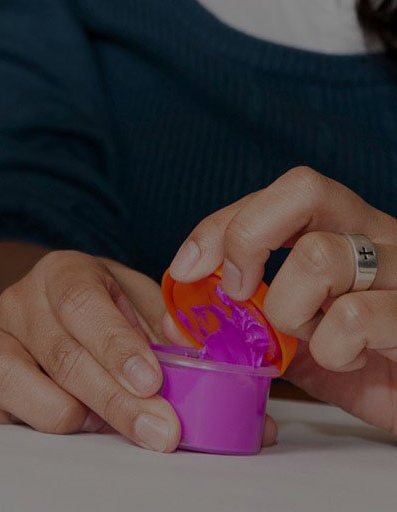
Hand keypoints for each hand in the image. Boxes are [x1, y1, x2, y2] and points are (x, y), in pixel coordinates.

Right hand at [0, 250, 181, 451]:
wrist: (53, 308)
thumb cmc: (105, 309)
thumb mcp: (139, 302)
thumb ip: (162, 325)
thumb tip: (188, 352)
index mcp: (64, 271)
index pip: (82, 302)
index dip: (116, 343)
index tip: (152, 380)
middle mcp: (21, 300)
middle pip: (58, 352)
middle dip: (114, 399)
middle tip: (158, 429)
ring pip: (6, 378)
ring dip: (59, 412)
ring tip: (96, 424)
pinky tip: (40, 422)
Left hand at [168, 167, 396, 433]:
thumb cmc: (366, 364)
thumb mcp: (295, 335)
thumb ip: (244, 319)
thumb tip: (176, 316)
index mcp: (347, 226)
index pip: (278, 193)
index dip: (222, 224)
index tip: (186, 268)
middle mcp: (378, 233)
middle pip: (304, 189)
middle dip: (247, 237)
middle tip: (239, 291)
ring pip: (318, 256)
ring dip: (291, 310)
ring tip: (311, 337)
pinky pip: (351, 319)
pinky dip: (331, 351)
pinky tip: (350, 359)